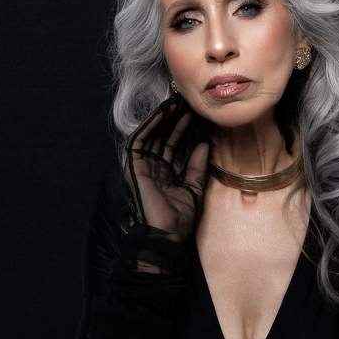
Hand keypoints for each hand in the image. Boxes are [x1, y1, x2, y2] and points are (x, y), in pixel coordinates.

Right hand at [123, 97, 209, 241]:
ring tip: (175, 103)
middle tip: (185, 103)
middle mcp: (153, 167)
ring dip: (162, 118)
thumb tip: (204, 145)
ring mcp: (142, 166)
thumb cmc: (179, 218)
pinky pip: (140, 141)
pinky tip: (162, 113)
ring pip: (152, 135)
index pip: (173, 144)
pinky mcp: (134, 167)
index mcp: (165, 173)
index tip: (193, 114)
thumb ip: (197, 167)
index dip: (182, 129)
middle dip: (173, 120)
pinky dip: (150, 125)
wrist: (167, 235)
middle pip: (162, 137)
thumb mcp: (193, 189)